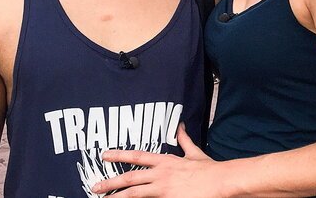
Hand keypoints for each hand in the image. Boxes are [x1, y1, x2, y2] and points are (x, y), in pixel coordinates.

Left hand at [91, 124, 219, 196]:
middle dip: (110, 182)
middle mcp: (161, 174)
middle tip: (94, 186)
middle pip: (130, 178)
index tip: (104, 155)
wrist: (220, 181)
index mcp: (165, 161)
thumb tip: (180, 125)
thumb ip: (184, 140)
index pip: (137, 156)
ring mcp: (163, 189)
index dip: (119, 155)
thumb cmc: (208, 169)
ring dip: (117, 197)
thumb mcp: (194, 152)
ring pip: (134, 193)